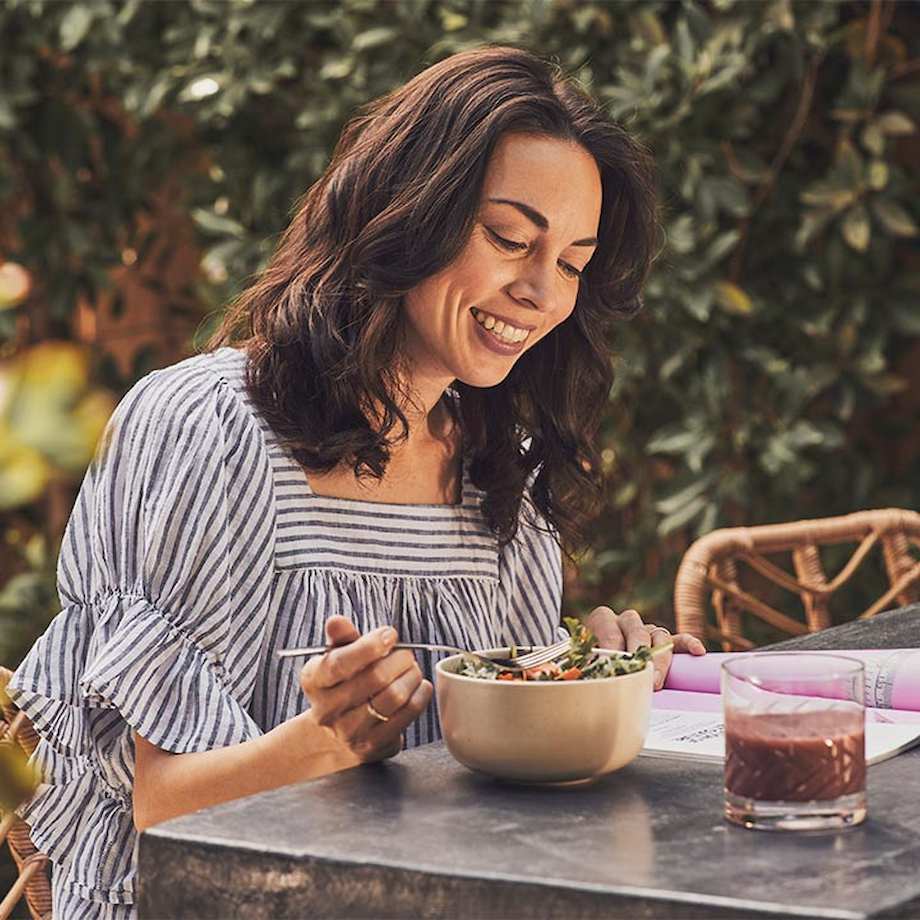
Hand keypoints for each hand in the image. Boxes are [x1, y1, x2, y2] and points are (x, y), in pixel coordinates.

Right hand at [299, 616, 432, 762]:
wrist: (334, 735)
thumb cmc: (341, 686)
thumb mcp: (335, 657)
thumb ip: (340, 638)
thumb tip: (337, 621)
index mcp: (314, 681)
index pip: (340, 662)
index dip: (369, 646)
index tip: (389, 634)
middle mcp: (327, 710)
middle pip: (374, 678)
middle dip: (398, 660)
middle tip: (406, 654)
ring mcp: (349, 732)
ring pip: (393, 697)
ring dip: (411, 677)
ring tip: (412, 669)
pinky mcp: (372, 747)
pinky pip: (406, 716)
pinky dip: (419, 696)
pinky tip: (419, 687)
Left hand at [584, 606, 705, 690]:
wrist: (592, 660)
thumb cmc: (587, 661)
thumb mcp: (581, 661)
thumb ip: (586, 667)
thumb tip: (592, 680)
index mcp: (602, 620)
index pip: (609, 628)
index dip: (610, 647)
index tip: (609, 664)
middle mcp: (626, 621)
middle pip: (637, 631)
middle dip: (639, 654)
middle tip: (638, 674)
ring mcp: (646, 630)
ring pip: (659, 636)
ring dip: (659, 658)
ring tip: (656, 680)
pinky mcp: (662, 641)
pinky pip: (677, 639)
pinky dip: (688, 644)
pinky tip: (698, 652)